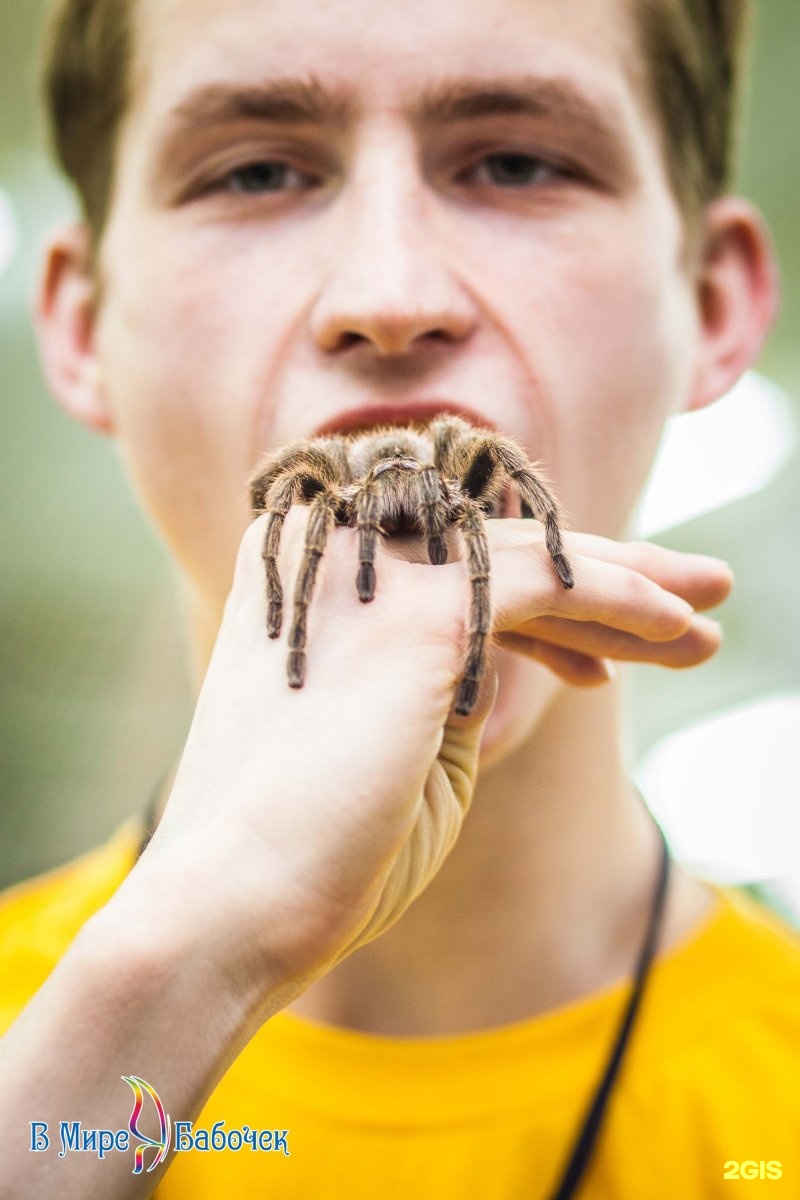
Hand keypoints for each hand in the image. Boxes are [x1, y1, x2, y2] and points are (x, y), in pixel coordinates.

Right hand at [143, 511, 730, 1004]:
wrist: (236, 907)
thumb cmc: (316, 849)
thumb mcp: (400, 740)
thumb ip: (453, 681)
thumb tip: (527, 651)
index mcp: (316, 576)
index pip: (457, 568)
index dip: (547, 605)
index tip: (606, 658)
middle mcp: (340, 553)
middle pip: (503, 548)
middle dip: (609, 572)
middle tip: (697, 593)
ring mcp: (376, 574)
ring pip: (535, 556)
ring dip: (633, 586)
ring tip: (710, 615)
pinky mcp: (420, 611)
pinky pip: (549, 580)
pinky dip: (622, 598)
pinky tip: (680, 625)